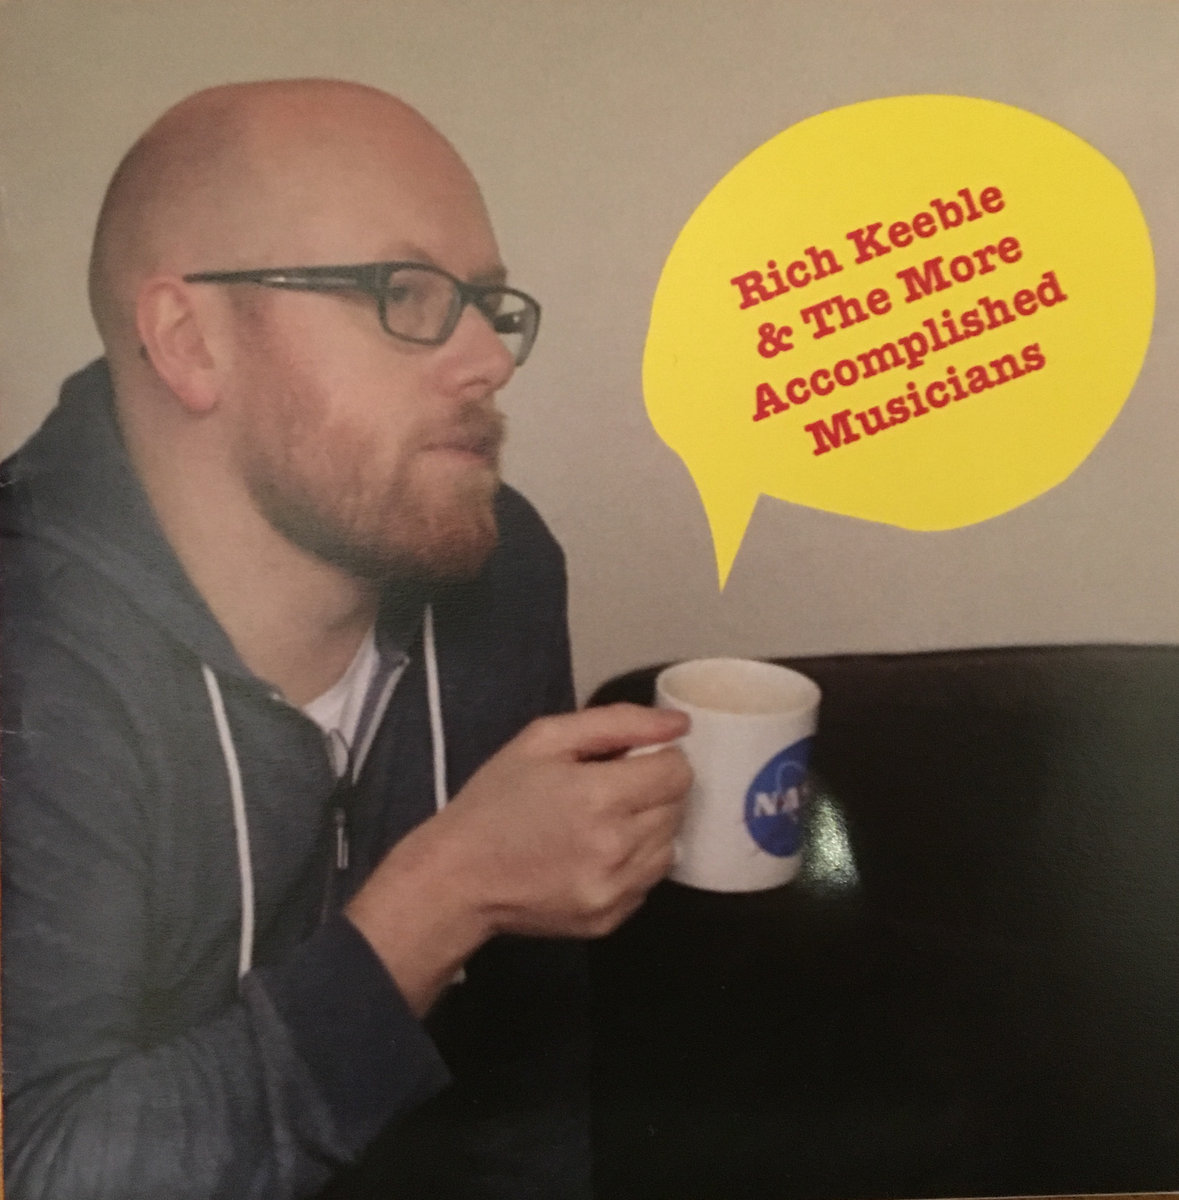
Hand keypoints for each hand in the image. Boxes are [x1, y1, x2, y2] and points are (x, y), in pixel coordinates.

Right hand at [346, 704, 690, 1011]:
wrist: (456, 877)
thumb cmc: (496, 799)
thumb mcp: (543, 740)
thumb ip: (617, 722)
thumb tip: (679, 724)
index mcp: (600, 796)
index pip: (678, 772)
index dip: (659, 758)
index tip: (630, 761)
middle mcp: (617, 847)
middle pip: (677, 808)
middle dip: (653, 791)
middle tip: (611, 789)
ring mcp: (616, 890)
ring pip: (669, 846)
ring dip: (649, 828)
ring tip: (604, 822)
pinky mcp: (611, 919)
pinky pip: (649, 882)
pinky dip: (634, 864)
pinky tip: (596, 854)